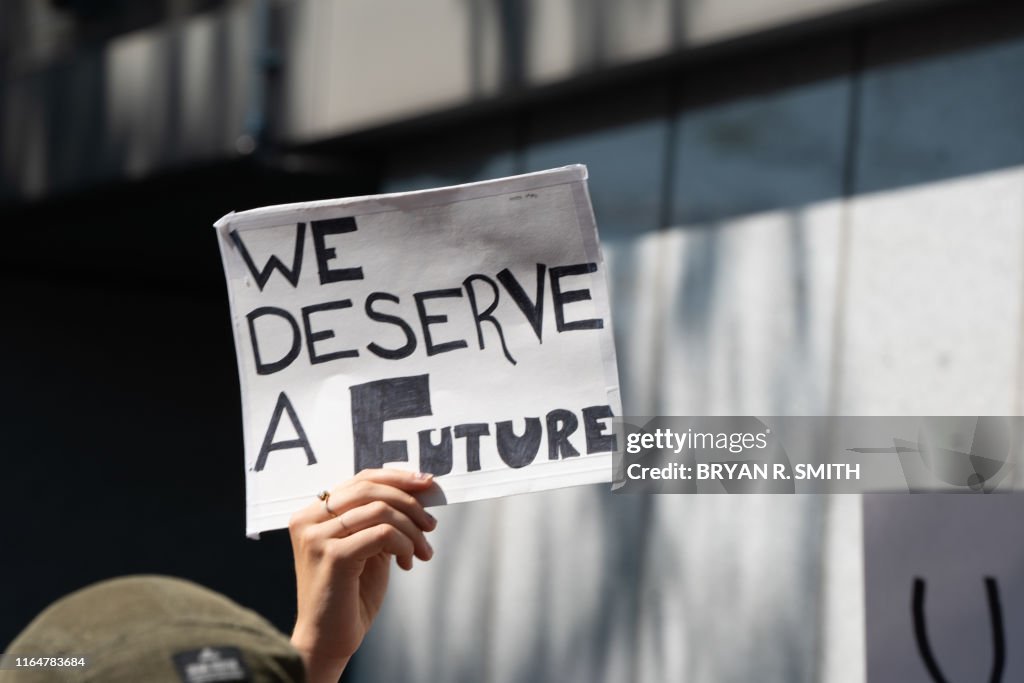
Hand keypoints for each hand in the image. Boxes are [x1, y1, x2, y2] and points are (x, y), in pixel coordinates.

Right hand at [288, 469, 437, 682]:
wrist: (328, 640)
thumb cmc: (350, 594)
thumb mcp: (369, 545)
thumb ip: (383, 517)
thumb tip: (420, 487)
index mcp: (312, 513)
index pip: (361, 479)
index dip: (398, 477)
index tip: (428, 484)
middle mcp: (308, 519)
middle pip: (370, 488)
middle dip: (410, 502)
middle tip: (431, 523)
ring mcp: (317, 537)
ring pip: (381, 510)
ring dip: (412, 530)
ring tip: (423, 552)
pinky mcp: (332, 555)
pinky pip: (382, 533)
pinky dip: (404, 544)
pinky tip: (407, 562)